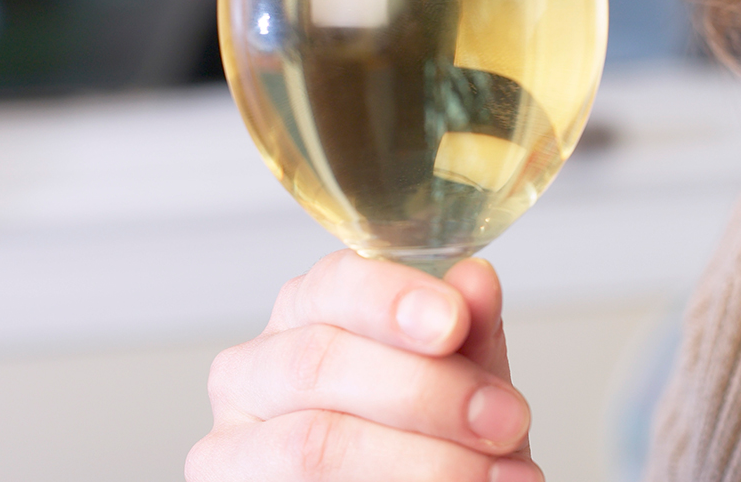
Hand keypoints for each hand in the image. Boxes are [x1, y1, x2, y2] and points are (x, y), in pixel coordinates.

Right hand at [186, 252, 540, 481]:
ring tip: (499, 475)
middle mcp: (253, 369)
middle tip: (506, 420)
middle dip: (427, 392)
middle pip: (320, 363)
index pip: (334, 283)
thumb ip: (467, 327)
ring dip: (425, 460)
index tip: (453, 321)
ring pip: (315, 442)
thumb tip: (477, 279)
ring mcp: (234, 442)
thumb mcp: (459, 372)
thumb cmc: (427, 428)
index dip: (392, 299)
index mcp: (306, 311)